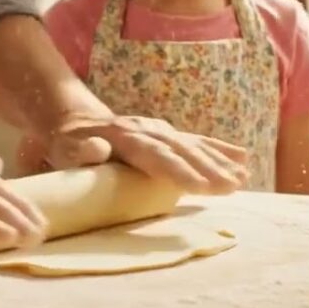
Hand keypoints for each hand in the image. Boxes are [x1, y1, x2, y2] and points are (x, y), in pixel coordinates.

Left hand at [17, 110, 248, 194]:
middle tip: (231, 187)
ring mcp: (159, 130)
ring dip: (218, 162)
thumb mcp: (65, 150)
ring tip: (242, 180)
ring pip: (193, 146)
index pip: (156, 156)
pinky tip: (242, 159)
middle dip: (208, 169)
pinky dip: (219, 149)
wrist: (75, 120)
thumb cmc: (67, 146)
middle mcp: (147, 130)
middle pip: (181, 151)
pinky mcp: (166, 134)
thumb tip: (99, 149)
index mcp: (125, 137)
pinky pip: (196, 140)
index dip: (178, 171)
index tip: (200, 187)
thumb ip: (82, 152)